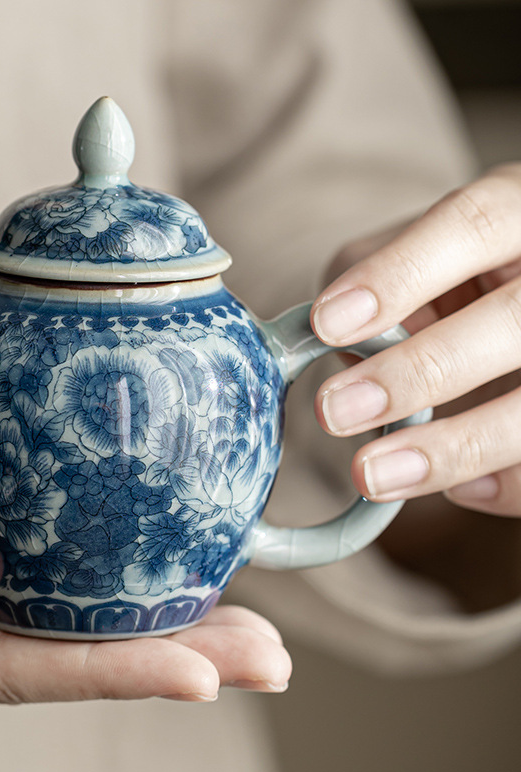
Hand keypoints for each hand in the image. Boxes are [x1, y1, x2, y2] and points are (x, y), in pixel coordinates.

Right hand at [0, 506, 290, 725]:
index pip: (20, 674)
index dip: (115, 673)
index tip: (209, 672)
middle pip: (65, 668)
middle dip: (172, 663)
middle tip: (272, 658)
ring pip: (60, 643)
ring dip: (153, 637)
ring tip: (242, 633)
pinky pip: (31, 615)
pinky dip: (95, 611)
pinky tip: (137, 593)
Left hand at [311, 163, 520, 517]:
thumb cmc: (463, 267)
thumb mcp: (424, 248)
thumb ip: (382, 280)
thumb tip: (351, 349)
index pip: (472, 226)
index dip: (398, 276)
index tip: (327, 325)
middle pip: (509, 322)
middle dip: (416, 373)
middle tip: (334, 412)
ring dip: (455, 447)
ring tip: (371, 475)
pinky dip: (508, 484)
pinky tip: (457, 487)